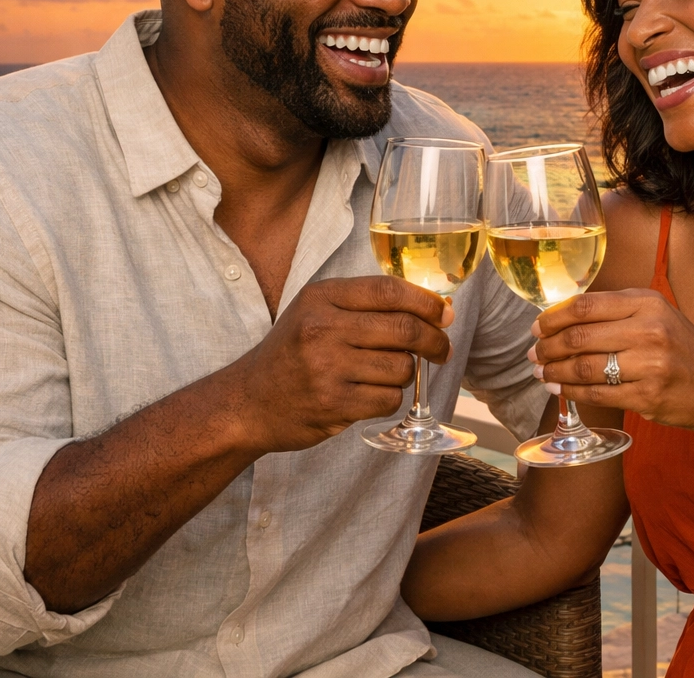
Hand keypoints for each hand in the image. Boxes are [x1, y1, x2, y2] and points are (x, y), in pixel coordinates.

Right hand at [231, 275, 454, 451]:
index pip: (388, 290)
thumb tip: (435, 309)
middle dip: (434, 341)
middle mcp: (322, 328)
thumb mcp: (316, 312)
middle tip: (442, 350)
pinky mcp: (333, 404)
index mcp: (321, 297)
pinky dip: (389, 399)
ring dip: (406, 374)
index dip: (426, 302)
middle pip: (404, 329)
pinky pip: (389, 399)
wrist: (248, 402)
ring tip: (384, 375)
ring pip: (402, 367)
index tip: (444, 314)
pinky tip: (369, 395)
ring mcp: (327, 368)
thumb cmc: (292, 354)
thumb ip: (366, 305)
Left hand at [531, 288, 693, 430]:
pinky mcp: (647, 397)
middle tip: (534, 354)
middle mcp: (649, 330)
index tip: (537, 327)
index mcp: (648, 303)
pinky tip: (560, 389)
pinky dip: (571, 392)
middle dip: (548, 347)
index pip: (586, 305)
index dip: (553, 317)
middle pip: (579, 337)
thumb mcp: (658, 315)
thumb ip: (617, 311)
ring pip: (583, 367)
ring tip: (542, 373)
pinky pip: (596, 393)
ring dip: (555, 372)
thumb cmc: (682, 349)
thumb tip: (561, 317)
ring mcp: (649, 365)